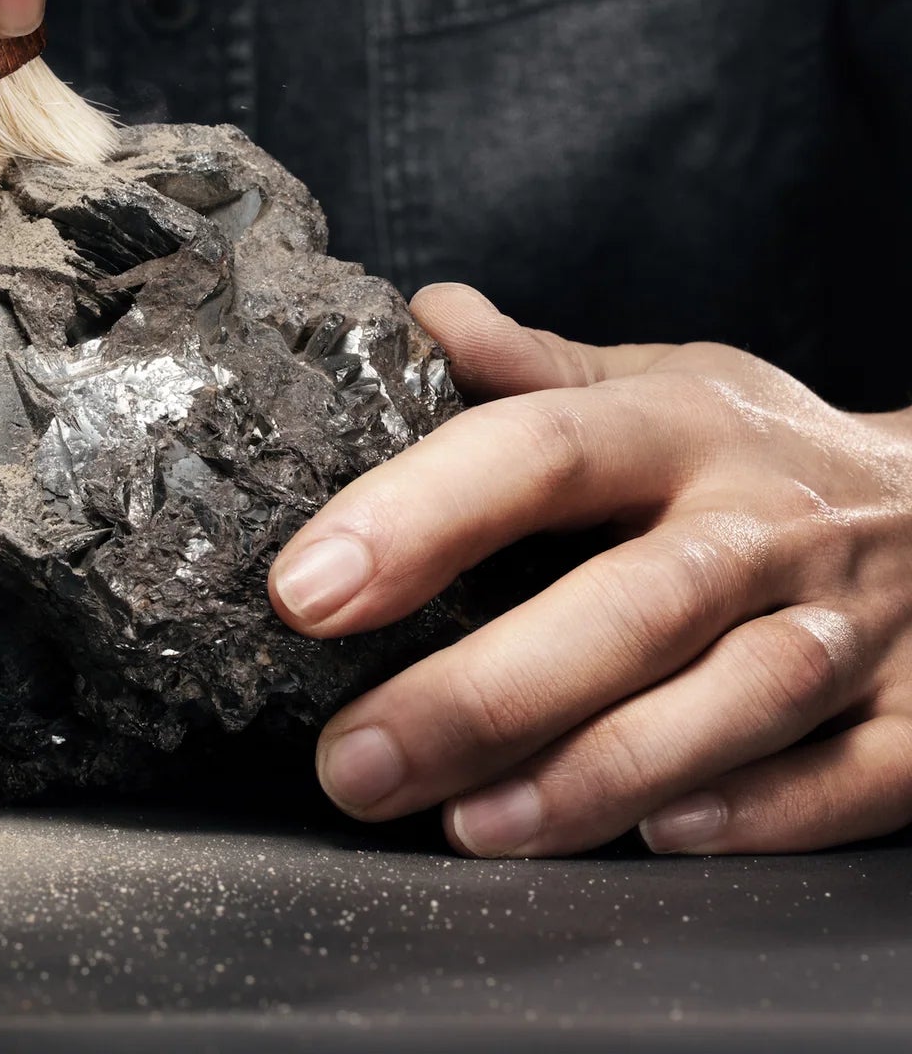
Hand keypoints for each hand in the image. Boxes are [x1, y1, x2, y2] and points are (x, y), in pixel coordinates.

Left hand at [268, 283, 911, 855]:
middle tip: (355, 759)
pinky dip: (757, 812)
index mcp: (684, 429)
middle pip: (627, 607)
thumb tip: (420, 319)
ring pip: (732, 703)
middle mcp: (768, 525)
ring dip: (596, 773)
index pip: (539, 451)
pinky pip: (845, 778)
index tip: (306, 587)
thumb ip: (540, 370)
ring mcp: (853, 625)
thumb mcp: (664, 383)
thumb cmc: (768, 449)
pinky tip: (656, 840)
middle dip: (483, 692)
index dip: (418, 515)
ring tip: (467, 824)